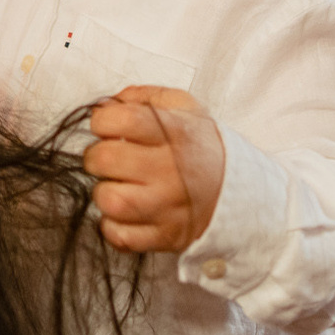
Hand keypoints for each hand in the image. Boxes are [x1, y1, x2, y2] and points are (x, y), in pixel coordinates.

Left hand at [84, 86, 227, 254]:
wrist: (238, 192)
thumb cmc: (200, 146)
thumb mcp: (185, 108)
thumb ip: (145, 97)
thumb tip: (106, 105)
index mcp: (176, 133)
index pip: (123, 119)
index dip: (102, 120)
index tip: (106, 126)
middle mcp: (171, 170)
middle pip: (106, 159)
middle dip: (95, 156)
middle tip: (106, 158)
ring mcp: (168, 207)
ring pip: (111, 201)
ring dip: (104, 193)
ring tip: (117, 186)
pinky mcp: (165, 236)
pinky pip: (120, 235)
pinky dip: (113, 225)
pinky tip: (125, 213)